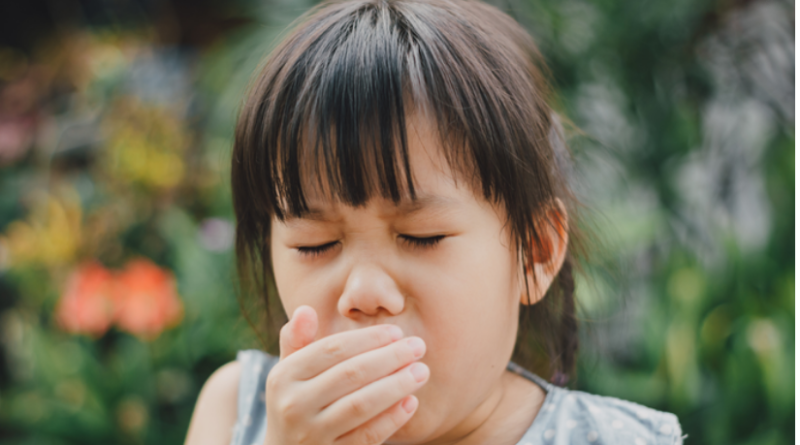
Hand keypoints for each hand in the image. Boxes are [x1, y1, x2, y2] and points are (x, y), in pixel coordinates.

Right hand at [263, 306, 428, 444]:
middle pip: (350, 374)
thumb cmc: (295, 404)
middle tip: (418, 347)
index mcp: (283, 377)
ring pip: (360, 405)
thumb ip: (297, 342)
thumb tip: (305, 309)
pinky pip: (366, 437)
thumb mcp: (288, 374)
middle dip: (389, 358)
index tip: (397, 332)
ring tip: (421, 371)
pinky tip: (411, 403)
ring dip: (395, 385)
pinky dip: (391, 419)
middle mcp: (293, 406)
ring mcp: (311, 435)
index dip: (367, 339)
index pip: (332, 349)